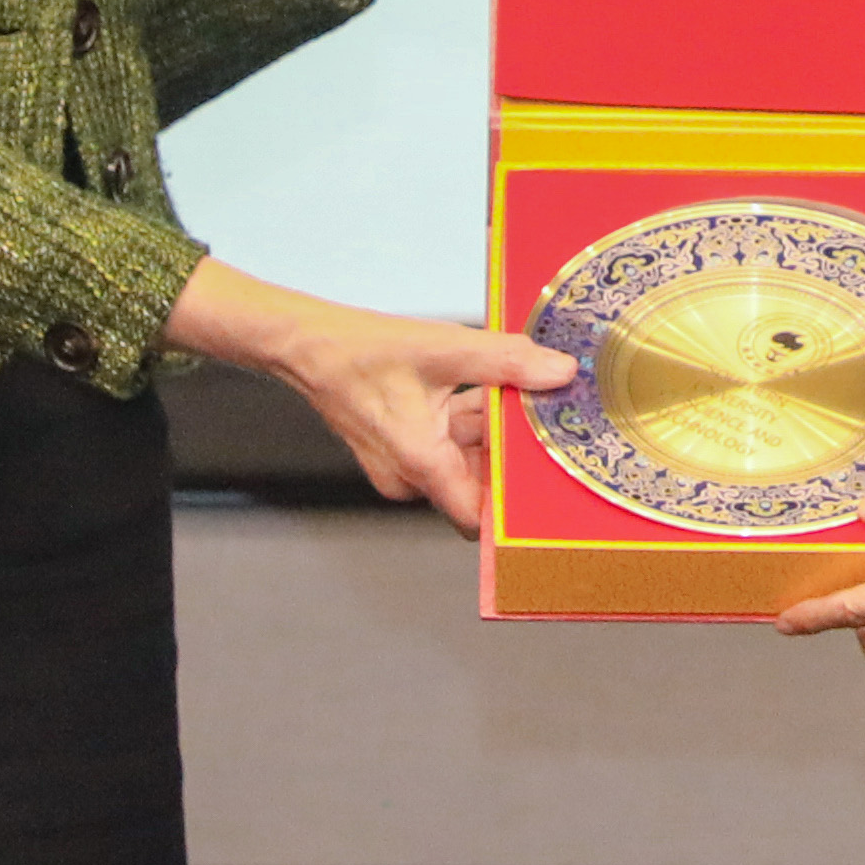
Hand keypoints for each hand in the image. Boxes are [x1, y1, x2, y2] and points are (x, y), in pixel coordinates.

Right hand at [166, 261, 576, 534]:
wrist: (306, 347)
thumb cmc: (360, 353)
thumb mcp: (446, 349)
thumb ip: (506, 363)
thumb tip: (558, 372)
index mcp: (421, 464)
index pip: (479, 517)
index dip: (513, 503)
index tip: (543, 477)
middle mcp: (409, 478)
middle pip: (477, 484)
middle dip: (506, 452)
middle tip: (533, 416)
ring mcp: (402, 466)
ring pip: (463, 460)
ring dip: (486, 431)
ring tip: (501, 391)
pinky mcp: (399, 450)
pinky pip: (445, 446)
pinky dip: (464, 421)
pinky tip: (473, 387)